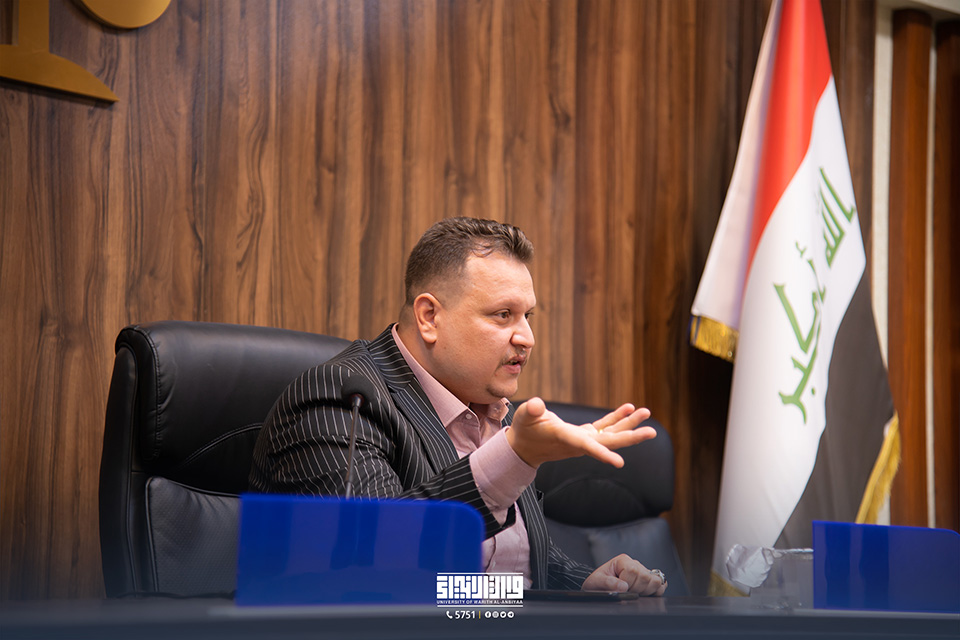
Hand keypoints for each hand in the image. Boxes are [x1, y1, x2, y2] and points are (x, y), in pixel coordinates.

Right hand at [505, 397, 654, 467]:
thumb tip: (538, 405)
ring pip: (610, 434)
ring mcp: (583, 440)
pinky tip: (628, 408)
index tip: (620, 462)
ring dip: (629, 424)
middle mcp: (579, 442)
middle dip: (630, 437)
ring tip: (646, 412)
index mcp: (565, 439)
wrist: (523, 447)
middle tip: (652, 431)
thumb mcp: (524, 417)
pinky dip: (616, 418)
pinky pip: (604, 427)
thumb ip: (531, 410)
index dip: (602, 453)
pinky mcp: (583, 435)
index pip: (586, 446)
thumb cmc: (523, 431)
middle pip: (608, 442)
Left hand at [582, 554, 666, 595]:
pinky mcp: (649, 580)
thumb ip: (608, 583)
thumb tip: (623, 587)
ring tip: (634, 592)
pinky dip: (656, 591)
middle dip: (636, 589)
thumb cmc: (597, 583)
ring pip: (656, 581)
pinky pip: (661, 584)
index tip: (619, 588)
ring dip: (645, 591)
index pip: (632, 571)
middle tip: (626, 591)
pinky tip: (644, 593)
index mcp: (622, 560)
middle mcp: (634, 563)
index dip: (627, 583)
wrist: (598, 586)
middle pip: (645, 577)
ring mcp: (643, 571)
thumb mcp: (596, 582)